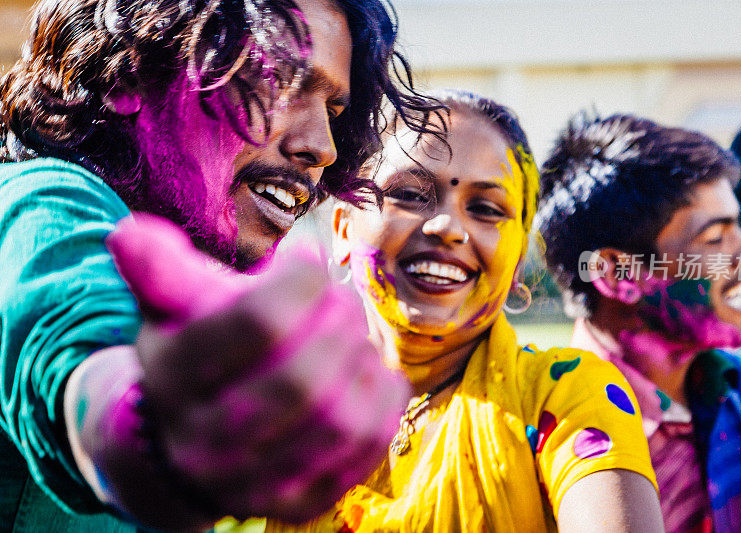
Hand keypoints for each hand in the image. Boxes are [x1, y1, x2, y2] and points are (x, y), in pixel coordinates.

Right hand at [107, 214, 408, 522]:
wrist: (182, 443)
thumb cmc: (193, 353)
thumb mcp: (170, 308)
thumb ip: (157, 269)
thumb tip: (129, 233)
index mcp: (174, 377)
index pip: (258, 321)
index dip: (301, 278)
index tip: (307, 258)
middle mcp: (206, 441)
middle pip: (302, 377)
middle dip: (339, 322)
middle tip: (342, 298)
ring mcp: (253, 482)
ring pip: (337, 419)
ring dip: (363, 361)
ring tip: (355, 336)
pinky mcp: (296, 503)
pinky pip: (361, 452)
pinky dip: (384, 403)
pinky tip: (376, 373)